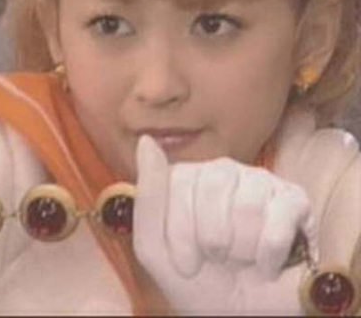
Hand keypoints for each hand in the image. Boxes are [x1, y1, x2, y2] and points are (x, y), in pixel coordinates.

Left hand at [133, 135, 312, 314]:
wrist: (239, 316)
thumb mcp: (154, 246)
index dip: (180, 232)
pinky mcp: (294, 201)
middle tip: (216, 259)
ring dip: (241, 250)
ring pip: (247, 205)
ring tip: (240, 260)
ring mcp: (259, 182)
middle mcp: (222, 171)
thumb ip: (148, 196)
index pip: (176, 181)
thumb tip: (146, 142)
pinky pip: (280, 219)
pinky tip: (265, 264)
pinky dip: (269, 254)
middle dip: (211, 239)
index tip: (184, 260)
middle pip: (211, 187)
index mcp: (185, 177)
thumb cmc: (195, 280)